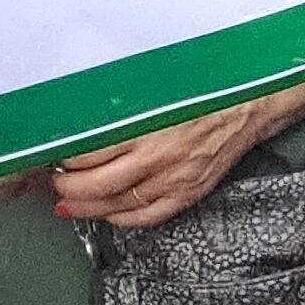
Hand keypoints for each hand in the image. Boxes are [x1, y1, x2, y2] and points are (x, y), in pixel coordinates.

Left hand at [48, 88, 304, 226]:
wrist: (251, 102)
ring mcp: (174, 180)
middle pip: (95, 186)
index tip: (54, 155)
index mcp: (147, 127)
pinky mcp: (188, 193)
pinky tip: (108, 213)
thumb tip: (84, 120)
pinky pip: (147, 216)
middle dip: (66, 188)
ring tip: (68, 202)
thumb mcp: (158, 87)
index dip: (65, 159)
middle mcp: (158, 158)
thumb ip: (122, 106)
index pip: (89, 154)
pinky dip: (121, 218)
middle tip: (54, 182)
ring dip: (85, 207)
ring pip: (116, 205)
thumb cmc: (206, 87)